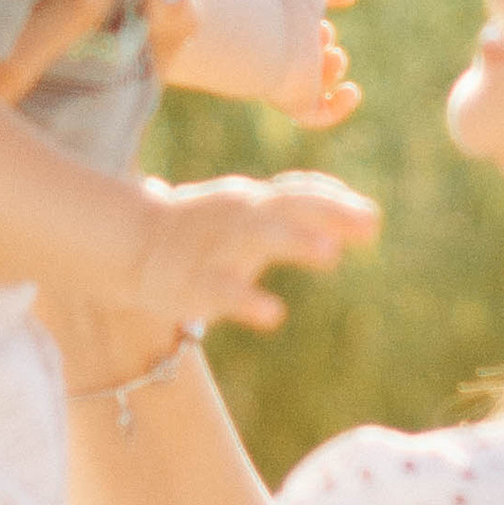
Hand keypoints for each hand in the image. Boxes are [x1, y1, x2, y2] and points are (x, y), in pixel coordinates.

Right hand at [129, 172, 380, 333]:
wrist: (130, 243)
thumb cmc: (206, 231)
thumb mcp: (255, 213)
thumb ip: (306, 214)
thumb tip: (373, 219)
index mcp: (254, 199)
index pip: (299, 191)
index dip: (335, 201)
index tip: (371, 218)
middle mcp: (238, 214)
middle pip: (287, 205)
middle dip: (328, 213)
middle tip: (370, 225)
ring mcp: (216, 243)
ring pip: (256, 235)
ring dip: (294, 239)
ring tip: (330, 253)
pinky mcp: (193, 280)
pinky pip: (222, 287)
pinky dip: (247, 298)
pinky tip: (275, 314)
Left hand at [257, 0, 360, 126]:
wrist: (260, 39)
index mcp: (283, 6)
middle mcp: (284, 40)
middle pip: (308, 40)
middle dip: (324, 36)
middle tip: (324, 32)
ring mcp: (290, 72)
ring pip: (314, 76)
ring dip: (331, 66)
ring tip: (331, 57)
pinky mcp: (296, 99)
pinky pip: (318, 114)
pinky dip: (338, 107)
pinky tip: (351, 91)